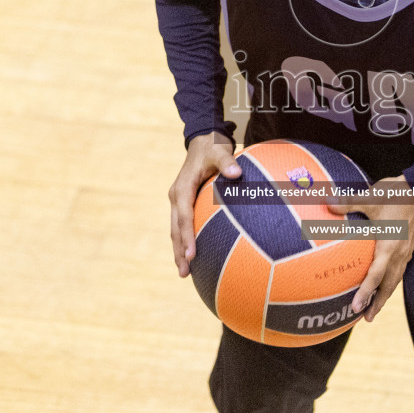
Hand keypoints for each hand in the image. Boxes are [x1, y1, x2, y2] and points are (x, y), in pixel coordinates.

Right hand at [168, 131, 240, 276]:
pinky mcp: (184, 203)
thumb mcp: (220, 151)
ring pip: (176, 230)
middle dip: (179, 251)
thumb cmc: (212, 147)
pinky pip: (184, 226)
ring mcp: (179, 201)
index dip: (187, 236)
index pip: (184, 217)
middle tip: (184, 272)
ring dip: (179, 251)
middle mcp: (176, 197)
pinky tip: (194, 257)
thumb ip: (228, 162)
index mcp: (182, 188)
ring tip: (185, 273)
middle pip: (176, 229)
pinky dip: (186, 241)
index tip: (191, 254)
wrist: (202, 140)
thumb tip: (237, 173)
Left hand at [329, 176, 413, 321]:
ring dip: (384, 296)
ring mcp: (405, 252)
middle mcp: (399, 253)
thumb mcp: (371, 197)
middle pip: (388, 285)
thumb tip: (327, 203)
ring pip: (395, 280)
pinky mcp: (408, 248)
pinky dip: (389, 283)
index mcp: (389, 245)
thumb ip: (348, 202)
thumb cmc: (396, 194)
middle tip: (365, 319)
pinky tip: (382, 286)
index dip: (365, 292)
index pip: (376, 274)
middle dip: (377, 303)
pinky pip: (398, 271)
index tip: (355, 307)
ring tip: (373, 310)